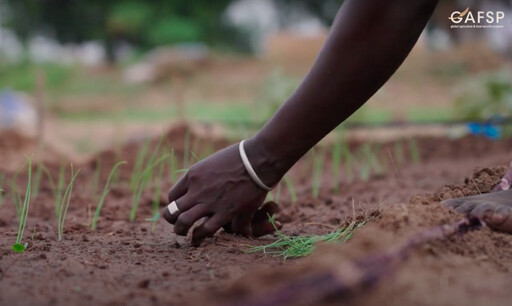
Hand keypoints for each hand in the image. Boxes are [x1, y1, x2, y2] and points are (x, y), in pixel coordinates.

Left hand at [163, 141, 280, 245]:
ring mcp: (209, 202)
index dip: (174, 205)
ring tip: (184, 233)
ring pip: (183, 222)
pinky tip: (200, 237)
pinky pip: (205, 229)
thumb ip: (205, 177)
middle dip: (171, 220)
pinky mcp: (224, 212)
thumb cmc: (240, 157)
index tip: (182, 208)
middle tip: (177, 223)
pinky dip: (199, 236)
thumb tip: (206, 186)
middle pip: (172, 211)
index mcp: (192, 175)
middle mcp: (196, 190)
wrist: (257, 160)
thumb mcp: (213, 163)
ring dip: (180, 230)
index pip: (172, 196)